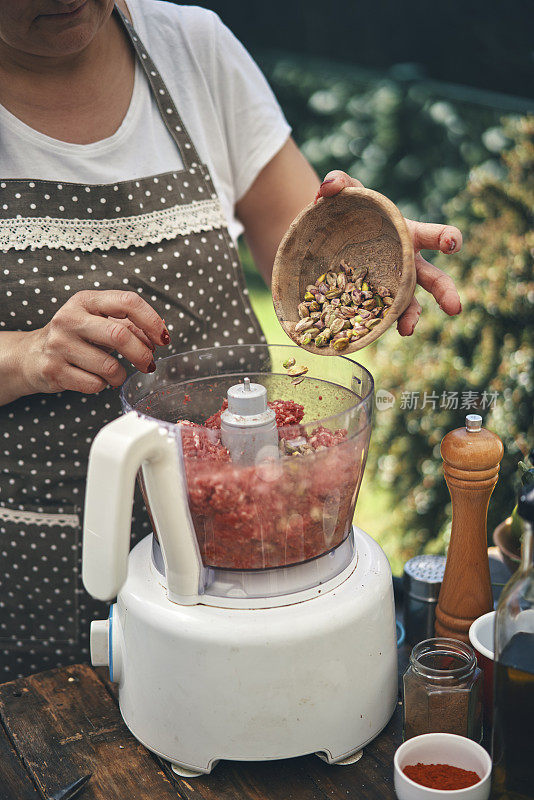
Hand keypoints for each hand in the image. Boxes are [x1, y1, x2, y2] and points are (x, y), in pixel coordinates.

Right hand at [21, 290, 169, 394]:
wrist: (31, 355)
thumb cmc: (75, 337)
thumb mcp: (99, 322)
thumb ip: (129, 325)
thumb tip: (158, 335)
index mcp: (86, 301)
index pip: (128, 302)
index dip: (151, 321)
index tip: (163, 338)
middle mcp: (70, 318)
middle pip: (120, 335)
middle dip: (142, 354)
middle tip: (148, 364)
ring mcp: (59, 344)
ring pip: (109, 366)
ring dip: (121, 376)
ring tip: (117, 374)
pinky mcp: (53, 369)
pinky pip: (95, 384)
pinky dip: (103, 386)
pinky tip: (96, 379)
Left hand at [317, 171, 461, 335]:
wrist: (328, 238)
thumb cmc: (350, 211)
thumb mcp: (347, 193)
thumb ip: (340, 182)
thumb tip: (328, 188)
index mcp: (408, 235)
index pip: (434, 236)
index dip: (447, 239)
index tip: (452, 245)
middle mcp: (407, 264)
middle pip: (433, 279)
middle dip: (445, 292)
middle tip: (455, 308)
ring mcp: (391, 285)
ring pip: (409, 304)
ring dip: (411, 317)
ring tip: (407, 330)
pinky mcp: (372, 300)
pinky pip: (379, 314)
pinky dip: (377, 323)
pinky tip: (371, 331)